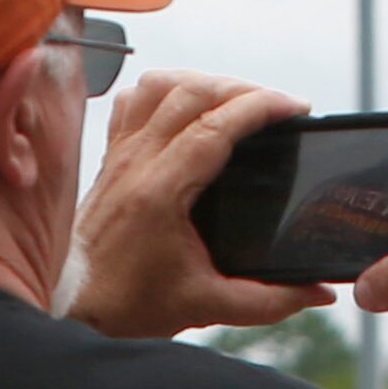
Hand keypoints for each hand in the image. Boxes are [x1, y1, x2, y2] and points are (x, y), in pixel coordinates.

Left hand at [63, 71, 331, 337]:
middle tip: (276, 108)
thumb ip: (269, 301)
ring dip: (202, 82)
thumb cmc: (127, 304)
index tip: (296, 108)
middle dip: (243, 88)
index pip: (215, 124)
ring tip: (235, 102)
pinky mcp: (108, 159)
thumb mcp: (207, 305)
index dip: (261, 106)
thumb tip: (319, 293)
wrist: (69, 306)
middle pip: (190, 92)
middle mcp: (134, 163)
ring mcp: (118, 156)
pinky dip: (163, 92)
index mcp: (159, 191)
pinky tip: (187, 109)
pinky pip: (132, 102)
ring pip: (158, 87)